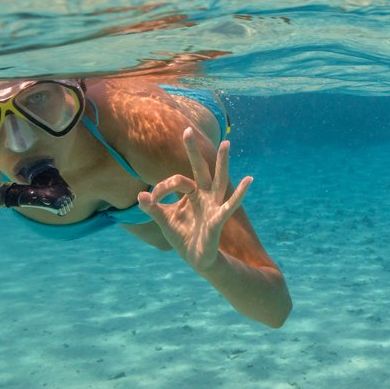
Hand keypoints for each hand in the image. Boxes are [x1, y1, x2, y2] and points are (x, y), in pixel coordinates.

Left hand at [138, 129, 251, 274]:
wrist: (196, 259)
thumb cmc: (183, 236)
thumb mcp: (164, 220)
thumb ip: (152, 208)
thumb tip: (140, 195)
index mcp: (192, 194)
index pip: (177, 181)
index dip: (162, 188)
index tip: (150, 200)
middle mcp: (204, 196)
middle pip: (200, 169)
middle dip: (193, 151)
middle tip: (187, 129)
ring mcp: (213, 206)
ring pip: (218, 180)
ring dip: (222, 162)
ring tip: (226, 143)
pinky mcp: (218, 219)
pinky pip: (230, 205)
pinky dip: (240, 193)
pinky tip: (249, 180)